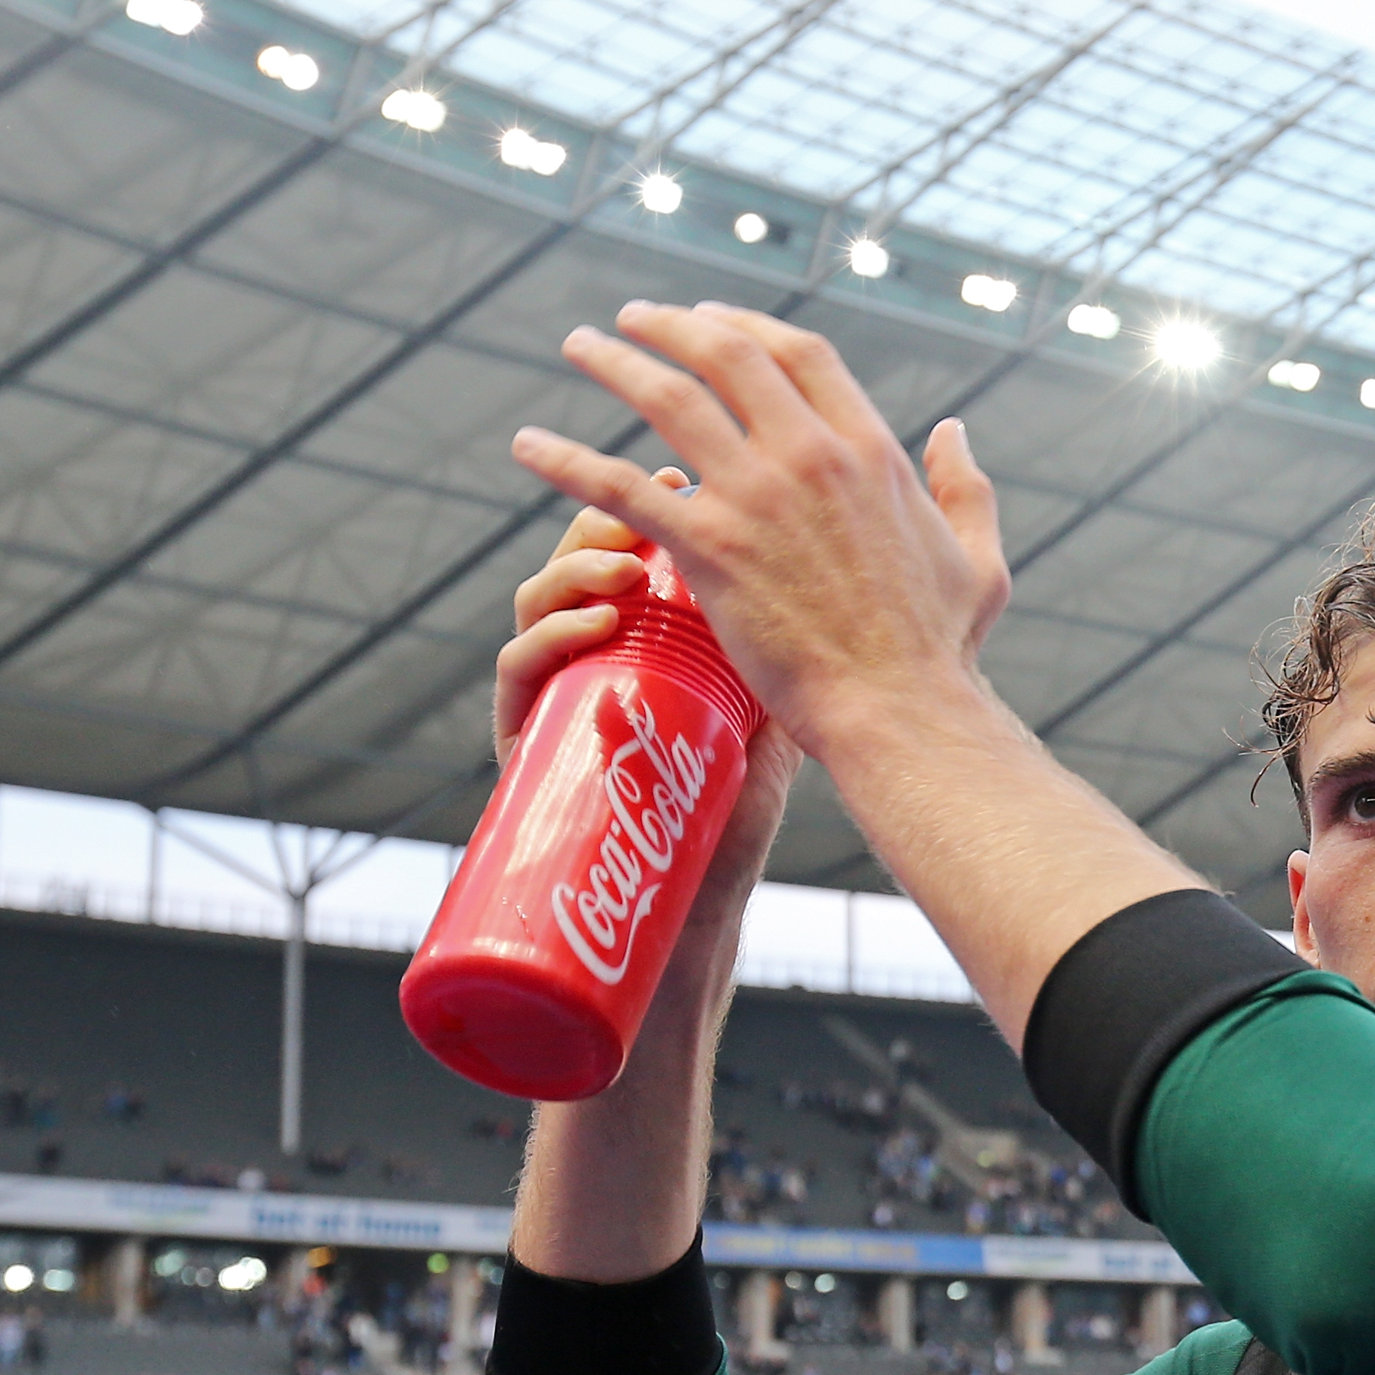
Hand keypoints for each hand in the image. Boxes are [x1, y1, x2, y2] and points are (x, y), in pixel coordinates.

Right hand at [499, 467, 801, 929]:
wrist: (693, 899)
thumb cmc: (732, 806)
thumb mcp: (769, 706)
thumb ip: (795, 643)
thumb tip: (857, 573)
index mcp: (638, 633)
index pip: (631, 540)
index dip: (649, 497)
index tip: (689, 475)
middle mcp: (587, 652)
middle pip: (578, 556)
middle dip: (605, 521)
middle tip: (647, 515)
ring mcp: (552, 691)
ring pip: (537, 599)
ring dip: (575, 573)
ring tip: (626, 574)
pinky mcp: (523, 736)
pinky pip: (516, 669)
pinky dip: (547, 638)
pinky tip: (593, 628)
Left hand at [508, 302, 1010, 758]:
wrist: (900, 709)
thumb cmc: (940, 651)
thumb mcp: (979, 558)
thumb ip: (964, 488)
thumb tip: (952, 431)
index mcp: (871, 450)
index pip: (799, 354)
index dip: (749, 327)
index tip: (711, 321)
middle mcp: (810, 455)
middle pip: (727, 356)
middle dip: (673, 325)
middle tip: (634, 318)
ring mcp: (757, 497)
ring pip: (668, 401)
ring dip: (615, 363)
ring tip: (577, 345)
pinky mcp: (709, 548)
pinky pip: (620, 486)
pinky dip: (567, 460)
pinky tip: (527, 445)